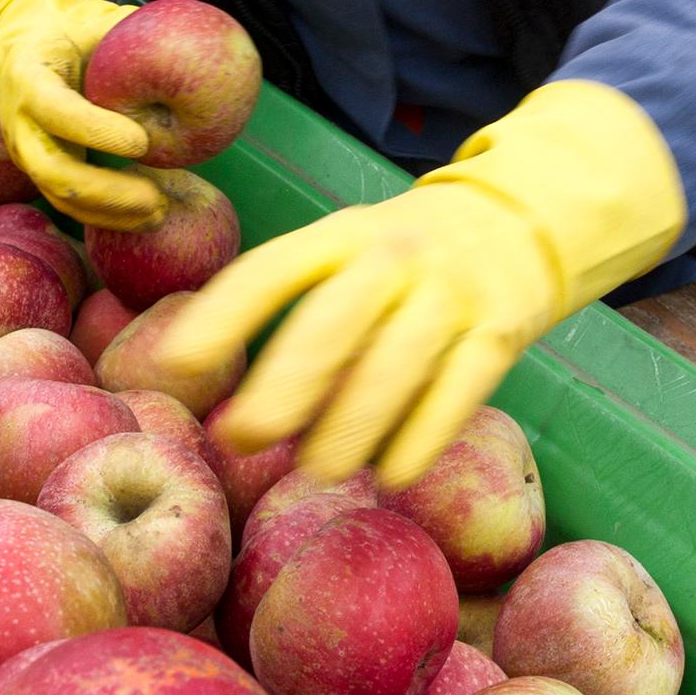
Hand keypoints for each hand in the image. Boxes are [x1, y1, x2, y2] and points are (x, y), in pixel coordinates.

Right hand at [0, 0, 168, 229]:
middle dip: (105, 191)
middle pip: (53, 170)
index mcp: (27, 77)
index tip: (141, 141)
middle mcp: (19, 123)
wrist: (22, 46)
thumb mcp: (91, 19)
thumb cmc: (67, 30)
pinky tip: (146, 217)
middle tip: (155, 197)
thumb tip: (184, 40)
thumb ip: (126, 30)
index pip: (55, 110)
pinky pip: (70, 203)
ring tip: (159, 213)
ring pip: (60, 196)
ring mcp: (26, 152)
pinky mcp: (41, 170)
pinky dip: (107, 216)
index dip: (94, 130)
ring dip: (110, 212)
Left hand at [158, 81, 685, 486]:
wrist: (520, 220)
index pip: (272, 270)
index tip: (175, 363)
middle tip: (242, 438)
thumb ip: (299, 311)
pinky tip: (390, 474)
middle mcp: (393, 257)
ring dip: (350, 424)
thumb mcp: (348, 252)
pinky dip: (422, 437)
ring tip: (315, 470)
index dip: (222, 316)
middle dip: (284, 385)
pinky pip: (458, 391)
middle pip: (332, 322)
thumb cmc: (403, 260)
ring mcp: (451, 293)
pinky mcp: (500, 331)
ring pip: (394, 364)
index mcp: (340, 235)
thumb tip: (234, 410)